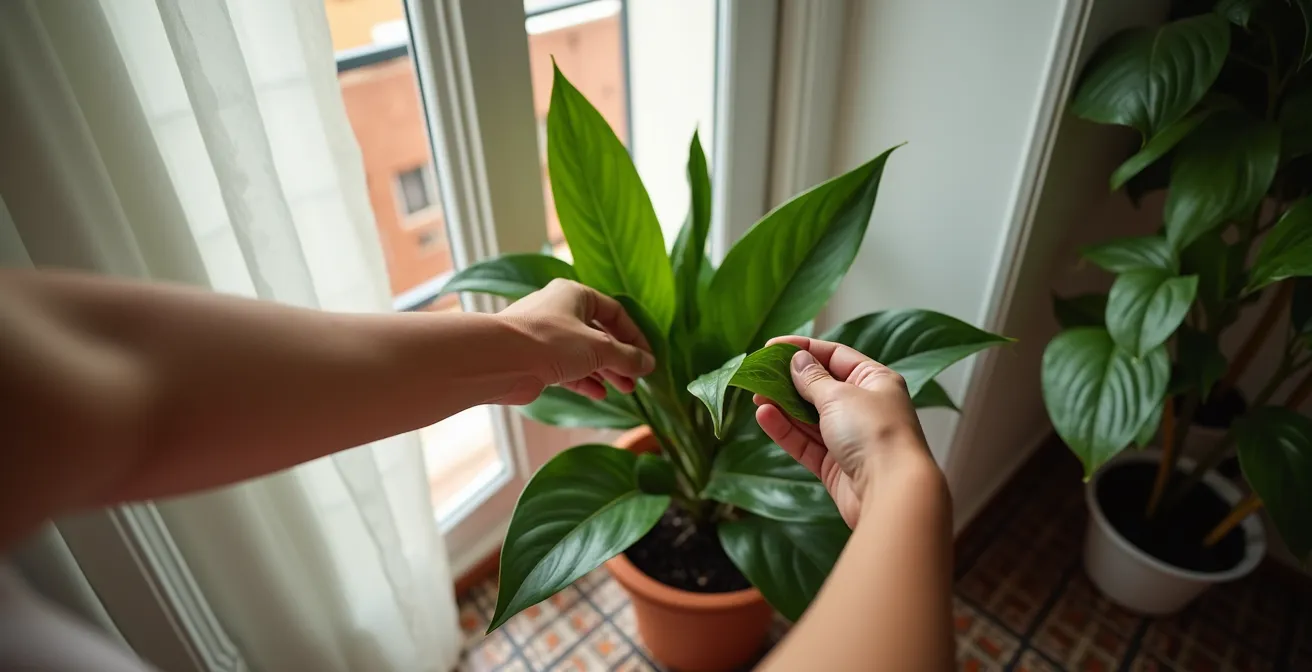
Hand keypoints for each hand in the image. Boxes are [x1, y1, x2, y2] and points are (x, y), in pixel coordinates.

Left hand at [497, 279, 654, 403]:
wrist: (500, 360)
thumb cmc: (549, 341)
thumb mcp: (599, 348)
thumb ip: (627, 356)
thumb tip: (649, 363)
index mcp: (575, 294)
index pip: (615, 312)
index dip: (635, 335)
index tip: (648, 358)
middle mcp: (559, 310)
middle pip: (599, 334)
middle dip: (621, 358)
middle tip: (637, 379)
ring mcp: (545, 336)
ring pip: (583, 353)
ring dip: (605, 371)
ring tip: (625, 389)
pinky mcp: (535, 359)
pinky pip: (566, 368)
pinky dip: (585, 380)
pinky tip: (600, 395)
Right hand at [753, 336, 932, 527]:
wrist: (891, 491)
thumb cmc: (875, 433)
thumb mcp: (840, 395)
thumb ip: (813, 378)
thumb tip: (797, 360)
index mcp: (875, 381)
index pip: (835, 356)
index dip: (803, 349)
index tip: (771, 348)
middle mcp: (864, 408)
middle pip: (819, 387)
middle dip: (788, 381)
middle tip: (759, 375)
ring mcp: (850, 438)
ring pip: (809, 417)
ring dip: (782, 406)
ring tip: (756, 396)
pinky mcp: (835, 465)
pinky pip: (806, 442)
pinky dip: (785, 430)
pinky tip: (764, 416)